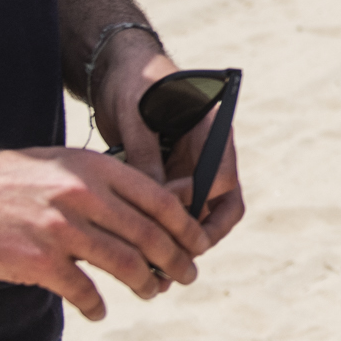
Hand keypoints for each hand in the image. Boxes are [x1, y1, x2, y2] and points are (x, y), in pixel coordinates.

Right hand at [0, 140, 212, 321]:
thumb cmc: (2, 179)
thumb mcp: (58, 164)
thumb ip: (99, 184)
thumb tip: (142, 211)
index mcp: (92, 168)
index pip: (158, 199)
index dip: (185, 225)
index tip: (199, 242)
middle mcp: (83, 195)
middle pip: (149, 235)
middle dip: (175, 260)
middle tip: (187, 275)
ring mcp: (60, 229)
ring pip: (125, 264)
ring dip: (145, 284)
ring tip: (151, 293)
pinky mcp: (37, 262)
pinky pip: (83, 291)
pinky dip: (96, 305)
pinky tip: (99, 310)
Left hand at [101, 51, 244, 248]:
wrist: (119, 68)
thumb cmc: (133, 80)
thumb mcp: (137, 114)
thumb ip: (145, 153)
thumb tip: (149, 198)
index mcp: (212, 131)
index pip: (221, 177)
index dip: (196, 200)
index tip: (164, 209)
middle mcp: (207, 153)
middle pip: (219, 204)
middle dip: (200, 236)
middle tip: (173, 263)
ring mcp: (189, 166)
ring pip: (197, 214)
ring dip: (179, 240)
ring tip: (155, 271)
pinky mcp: (169, 175)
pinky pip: (172, 210)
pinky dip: (160, 230)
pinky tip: (139, 250)